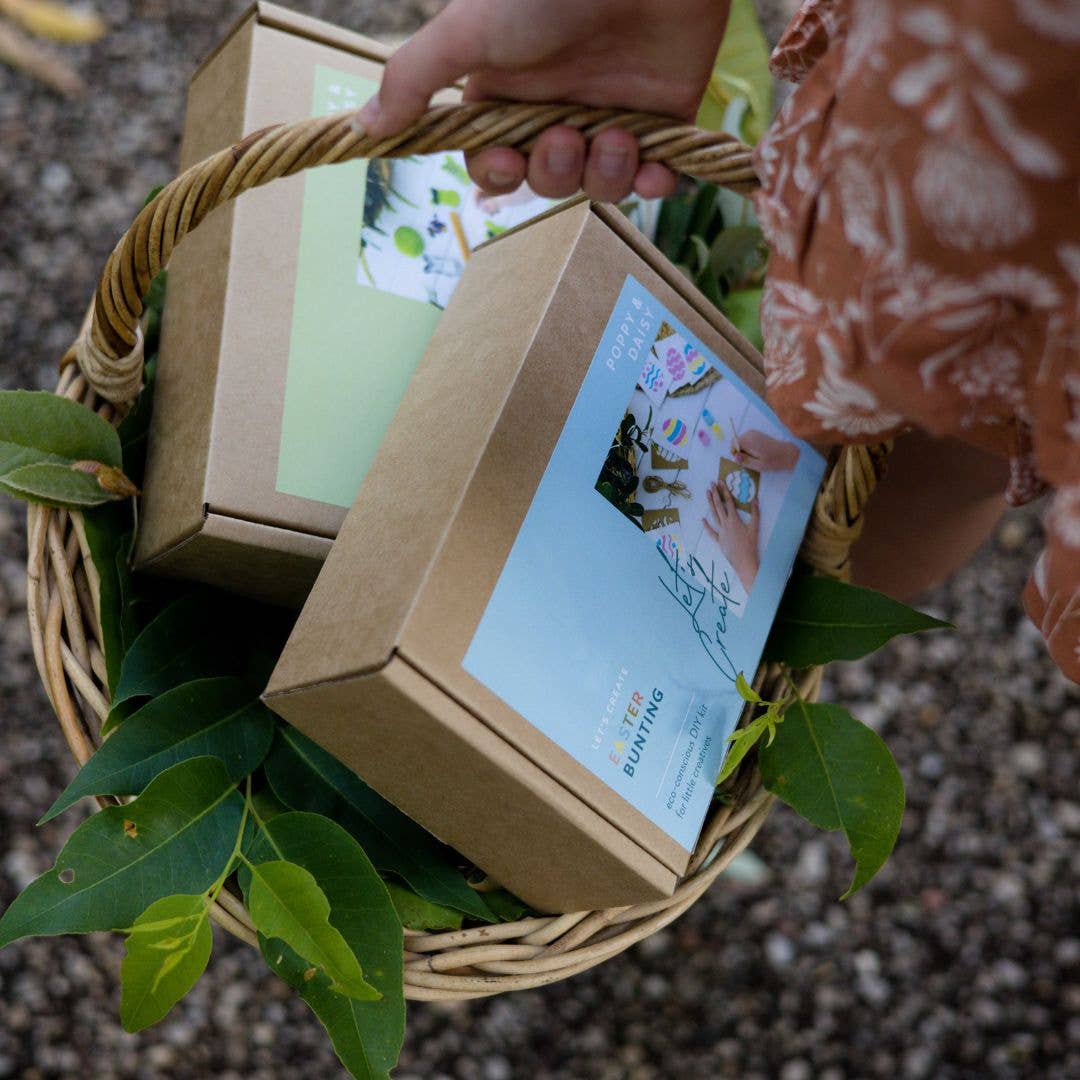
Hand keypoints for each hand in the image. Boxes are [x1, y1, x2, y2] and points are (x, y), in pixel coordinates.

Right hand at [357, 0, 730, 202]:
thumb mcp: (469, 30)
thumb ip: (414, 80)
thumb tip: (364, 128)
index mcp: (510, 93)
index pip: (494, 163)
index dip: (499, 174)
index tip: (508, 159)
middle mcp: (557, 109)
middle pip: (545, 181)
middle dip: (554, 171)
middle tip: (566, 135)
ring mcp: (610, 116)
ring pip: (598, 186)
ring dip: (605, 174)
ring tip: (617, 135)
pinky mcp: (662, 122)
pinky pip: (653, 180)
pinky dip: (655, 182)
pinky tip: (656, 167)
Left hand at [703, 481, 759, 591]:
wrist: (744, 560)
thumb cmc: (751, 544)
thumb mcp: (755, 528)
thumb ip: (755, 513)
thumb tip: (755, 499)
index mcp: (734, 519)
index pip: (729, 502)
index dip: (725, 491)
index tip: (721, 482)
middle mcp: (726, 524)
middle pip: (719, 506)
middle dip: (715, 494)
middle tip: (711, 484)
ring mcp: (721, 532)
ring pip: (714, 515)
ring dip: (710, 504)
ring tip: (707, 494)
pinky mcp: (719, 540)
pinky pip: (711, 532)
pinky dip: (707, 526)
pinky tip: (702, 520)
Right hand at [731, 429, 798, 471]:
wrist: (788, 453)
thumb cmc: (774, 461)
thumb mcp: (759, 465)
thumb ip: (746, 461)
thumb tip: (735, 457)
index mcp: (749, 440)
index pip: (733, 444)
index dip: (736, 453)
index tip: (744, 460)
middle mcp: (750, 433)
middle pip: (737, 443)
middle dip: (741, 452)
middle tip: (751, 460)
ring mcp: (753, 432)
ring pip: (741, 442)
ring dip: (745, 450)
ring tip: (755, 457)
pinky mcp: (756, 434)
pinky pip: (746, 441)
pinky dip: (749, 447)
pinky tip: (758, 453)